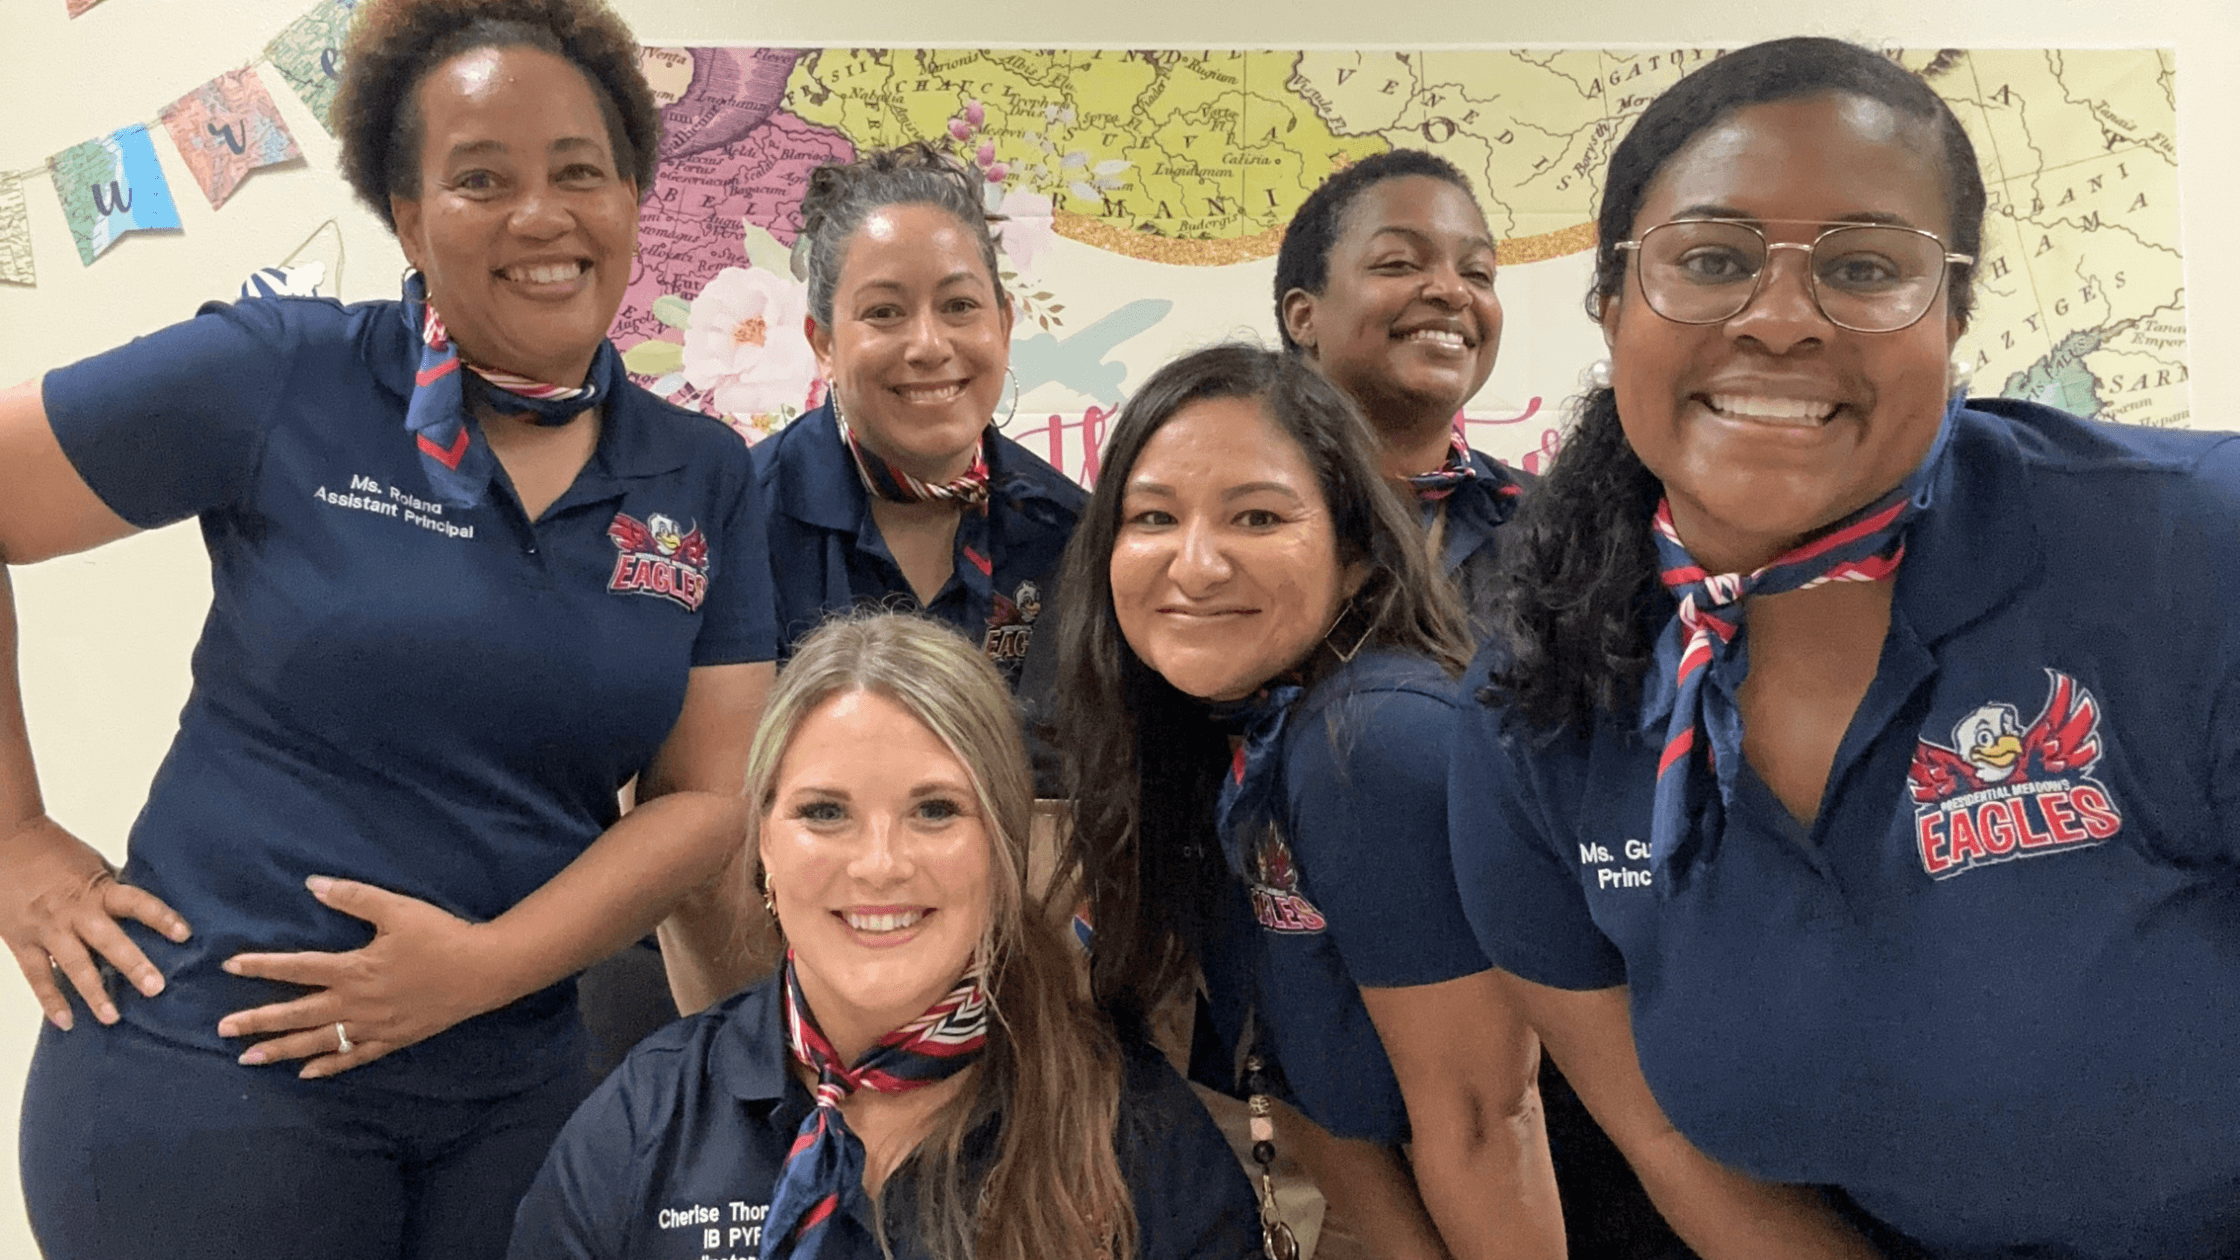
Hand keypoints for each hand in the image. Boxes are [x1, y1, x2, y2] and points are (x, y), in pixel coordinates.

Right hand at [0, 814, 189, 1029]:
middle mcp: (74, 911)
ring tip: (112, 1017)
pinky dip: (50, 1000)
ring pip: (73, 965)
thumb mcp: (93, 864)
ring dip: (93, 992)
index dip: (161, 917)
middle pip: (108, 941)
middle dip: (132, 965)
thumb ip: (113, 891)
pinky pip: (37, 976)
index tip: (184, 934)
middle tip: (155, 987)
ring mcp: (47, 929)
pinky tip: (66, 1021)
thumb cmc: (53, 850)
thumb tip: (145, 911)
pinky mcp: (21, 941)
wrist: (5, 842)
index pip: (136, 903)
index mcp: (97, 888)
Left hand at [218, 875, 502, 1078]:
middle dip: (257, 1021)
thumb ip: (352, 897)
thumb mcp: (397, 908)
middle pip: (297, 1014)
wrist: (484, 971)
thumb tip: (311, 884)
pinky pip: (353, 1057)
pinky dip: (328, 1066)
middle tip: (222, 1029)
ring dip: (281, 1050)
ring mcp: (373, 1026)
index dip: (261, 966)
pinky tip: (306, 1073)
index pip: (297, 968)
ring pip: (318, 1042)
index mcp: (354, 969)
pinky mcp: (392, 1039)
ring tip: (248, 1058)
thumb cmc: (441, 936)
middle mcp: (356, 1003)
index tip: (228, 967)